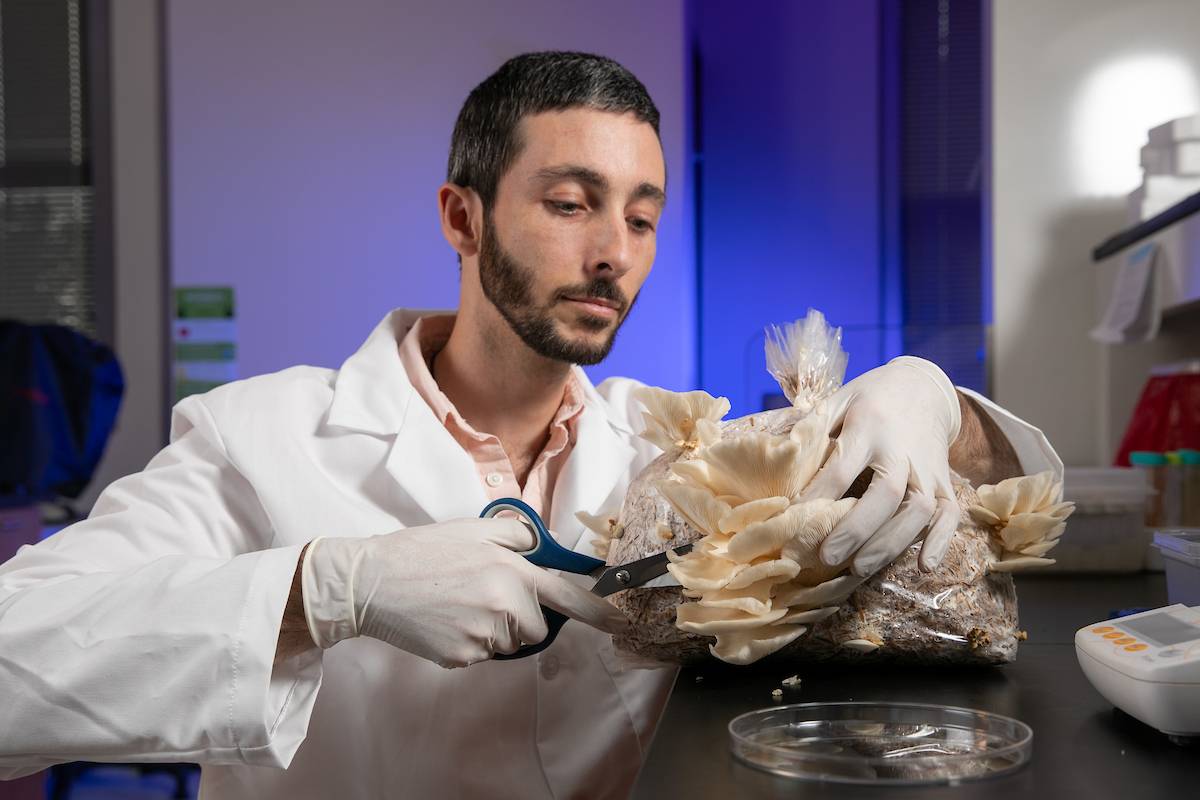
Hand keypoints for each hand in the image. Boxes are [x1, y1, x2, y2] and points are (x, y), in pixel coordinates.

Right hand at [301, 518, 626, 667]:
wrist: (371, 582)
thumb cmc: (421, 552)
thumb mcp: (473, 528)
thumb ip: (515, 535)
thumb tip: (537, 548)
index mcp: (511, 571)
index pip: (567, 595)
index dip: (598, 611)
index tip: (620, 621)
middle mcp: (504, 605)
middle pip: (535, 628)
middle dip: (520, 617)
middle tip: (483, 595)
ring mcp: (483, 635)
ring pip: (507, 643)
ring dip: (493, 630)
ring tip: (457, 605)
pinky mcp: (461, 657)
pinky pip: (480, 655)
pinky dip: (468, 642)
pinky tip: (444, 621)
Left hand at [800, 357, 961, 576]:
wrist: (922, 387)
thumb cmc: (869, 399)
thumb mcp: (839, 400)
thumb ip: (814, 427)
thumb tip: (780, 458)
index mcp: (869, 425)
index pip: (842, 466)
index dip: (819, 495)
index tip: (794, 520)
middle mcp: (901, 448)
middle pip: (886, 492)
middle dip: (856, 528)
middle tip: (827, 556)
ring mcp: (927, 467)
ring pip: (919, 509)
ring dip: (891, 542)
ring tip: (860, 568)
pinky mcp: (945, 481)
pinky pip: (949, 513)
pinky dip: (941, 540)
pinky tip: (923, 566)